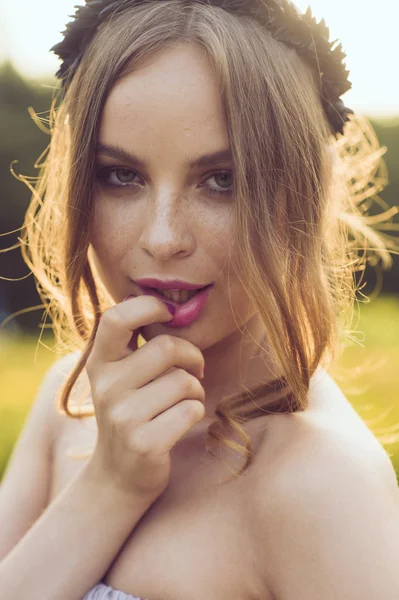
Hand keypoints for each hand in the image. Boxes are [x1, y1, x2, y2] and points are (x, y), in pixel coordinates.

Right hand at [85, 295, 205, 504]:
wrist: (119, 475)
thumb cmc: (132, 413)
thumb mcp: (121, 377)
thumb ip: (136, 345)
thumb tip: (175, 305)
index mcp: (99, 363)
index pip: (116, 318)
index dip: (149, 306)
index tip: (169, 314)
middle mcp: (106, 387)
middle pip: (167, 348)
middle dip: (192, 357)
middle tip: (195, 369)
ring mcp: (123, 417)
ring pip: (185, 381)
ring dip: (196, 390)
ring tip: (183, 402)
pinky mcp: (145, 443)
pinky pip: (192, 409)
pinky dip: (197, 413)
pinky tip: (180, 422)